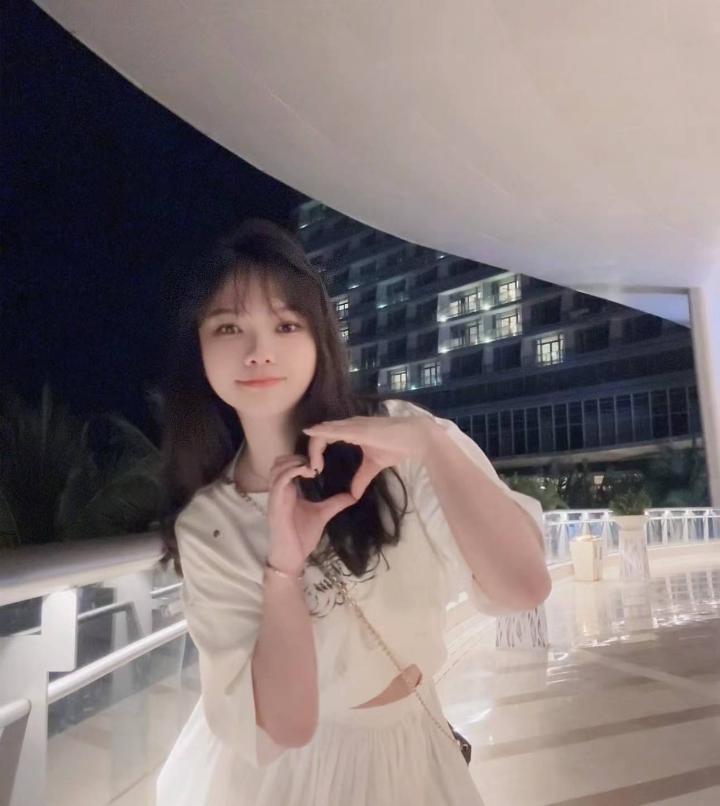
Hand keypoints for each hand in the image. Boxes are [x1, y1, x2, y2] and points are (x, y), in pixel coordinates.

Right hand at [265, 454, 356, 573]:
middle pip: (278, 462)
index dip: (299, 458)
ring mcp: (275, 497)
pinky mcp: (276, 505)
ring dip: (294, 462)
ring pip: (277, 468)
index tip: (318, 462)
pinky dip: (292, 472)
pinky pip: (279, 482)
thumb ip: (335, 503)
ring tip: (312, 468)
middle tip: (315, 462)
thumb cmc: (302, 537)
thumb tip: (353, 495)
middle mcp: (278, 491)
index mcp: (287, 491)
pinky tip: (308, 473)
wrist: (292, 558)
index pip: (286, 465)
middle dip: (295, 456)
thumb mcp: (322, 514)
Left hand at [302, 413, 435, 500]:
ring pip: (325, 431)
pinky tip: (311, 434)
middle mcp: (350, 425)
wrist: (416, 438)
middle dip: (312, 451)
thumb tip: (354, 496)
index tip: (316, 469)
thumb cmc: (397, 446)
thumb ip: (361, 478)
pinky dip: (322, 432)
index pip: (326, 437)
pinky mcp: (360, 429)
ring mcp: (354, 425)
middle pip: (322, 434)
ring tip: (310, 463)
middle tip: (312, 470)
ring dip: (314, 446)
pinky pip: (336, 429)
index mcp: (351, 431)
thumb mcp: (374, 465)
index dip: (317, 451)